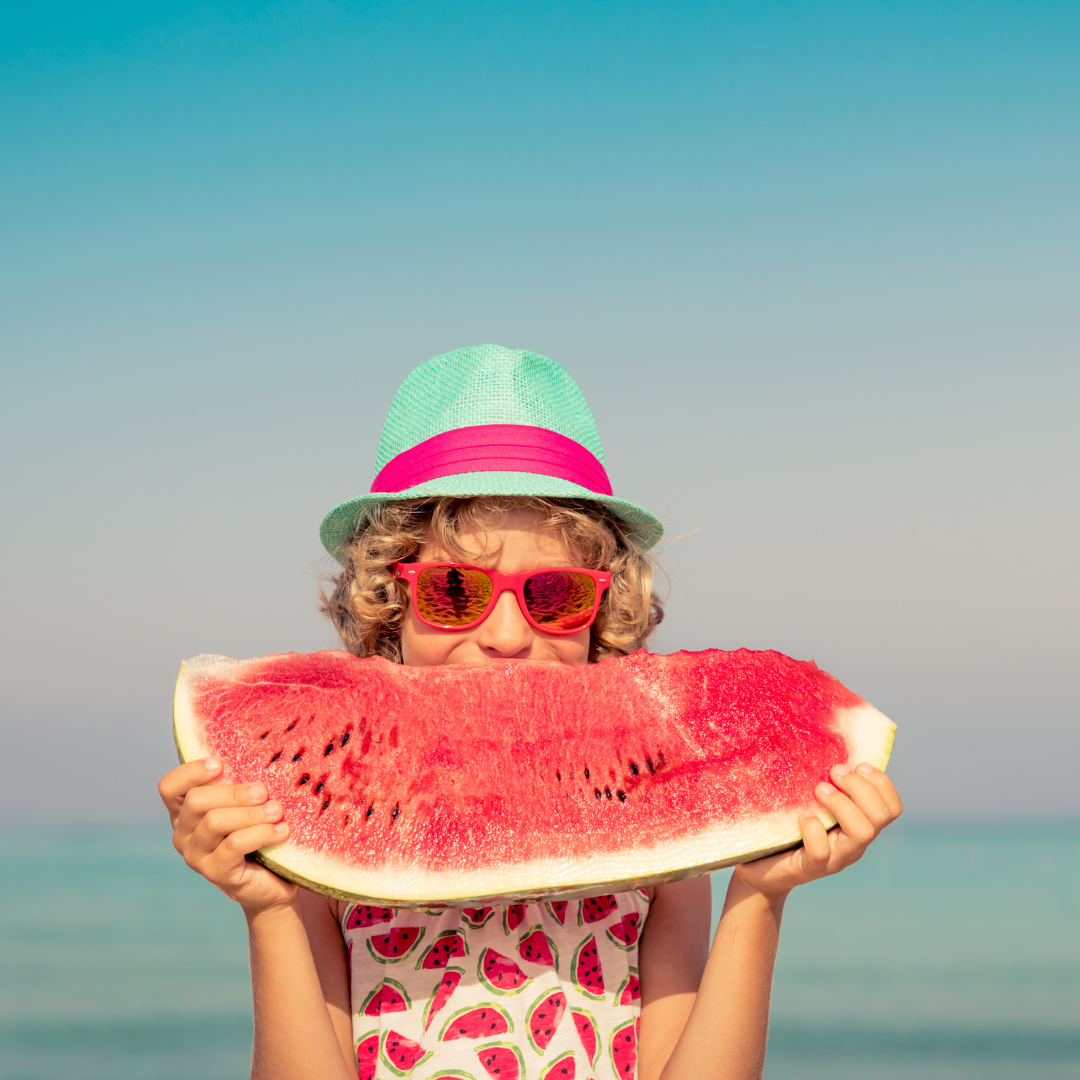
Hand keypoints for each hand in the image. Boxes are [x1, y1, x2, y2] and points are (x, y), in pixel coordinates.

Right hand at [158, 757, 296, 913]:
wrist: (272, 882)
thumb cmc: (257, 835)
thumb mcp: (245, 806)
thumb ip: (239, 787)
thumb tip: (256, 761)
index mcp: (185, 812)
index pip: (170, 787)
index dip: (191, 772)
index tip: (220, 764)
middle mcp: (183, 834)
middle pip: (196, 801)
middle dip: (233, 792)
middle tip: (263, 791)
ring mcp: (196, 856)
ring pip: (215, 821)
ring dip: (251, 813)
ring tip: (277, 811)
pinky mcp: (215, 873)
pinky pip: (235, 844)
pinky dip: (261, 833)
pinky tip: (281, 831)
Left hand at [732, 762, 901, 899]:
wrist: (762, 871)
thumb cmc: (787, 829)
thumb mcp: (812, 804)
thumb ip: (826, 785)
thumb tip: (827, 743)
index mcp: (859, 826)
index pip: (892, 807)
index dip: (881, 783)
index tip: (857, 765)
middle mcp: (854, 844)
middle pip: (881, 816)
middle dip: (860, 787)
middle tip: (833, 773)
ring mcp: (835, 859)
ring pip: (862, 833)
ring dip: (841, 803)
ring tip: (818, 789)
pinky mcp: (809, 869)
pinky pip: (821, 852)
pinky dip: (814, 829)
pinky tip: (803, 815)